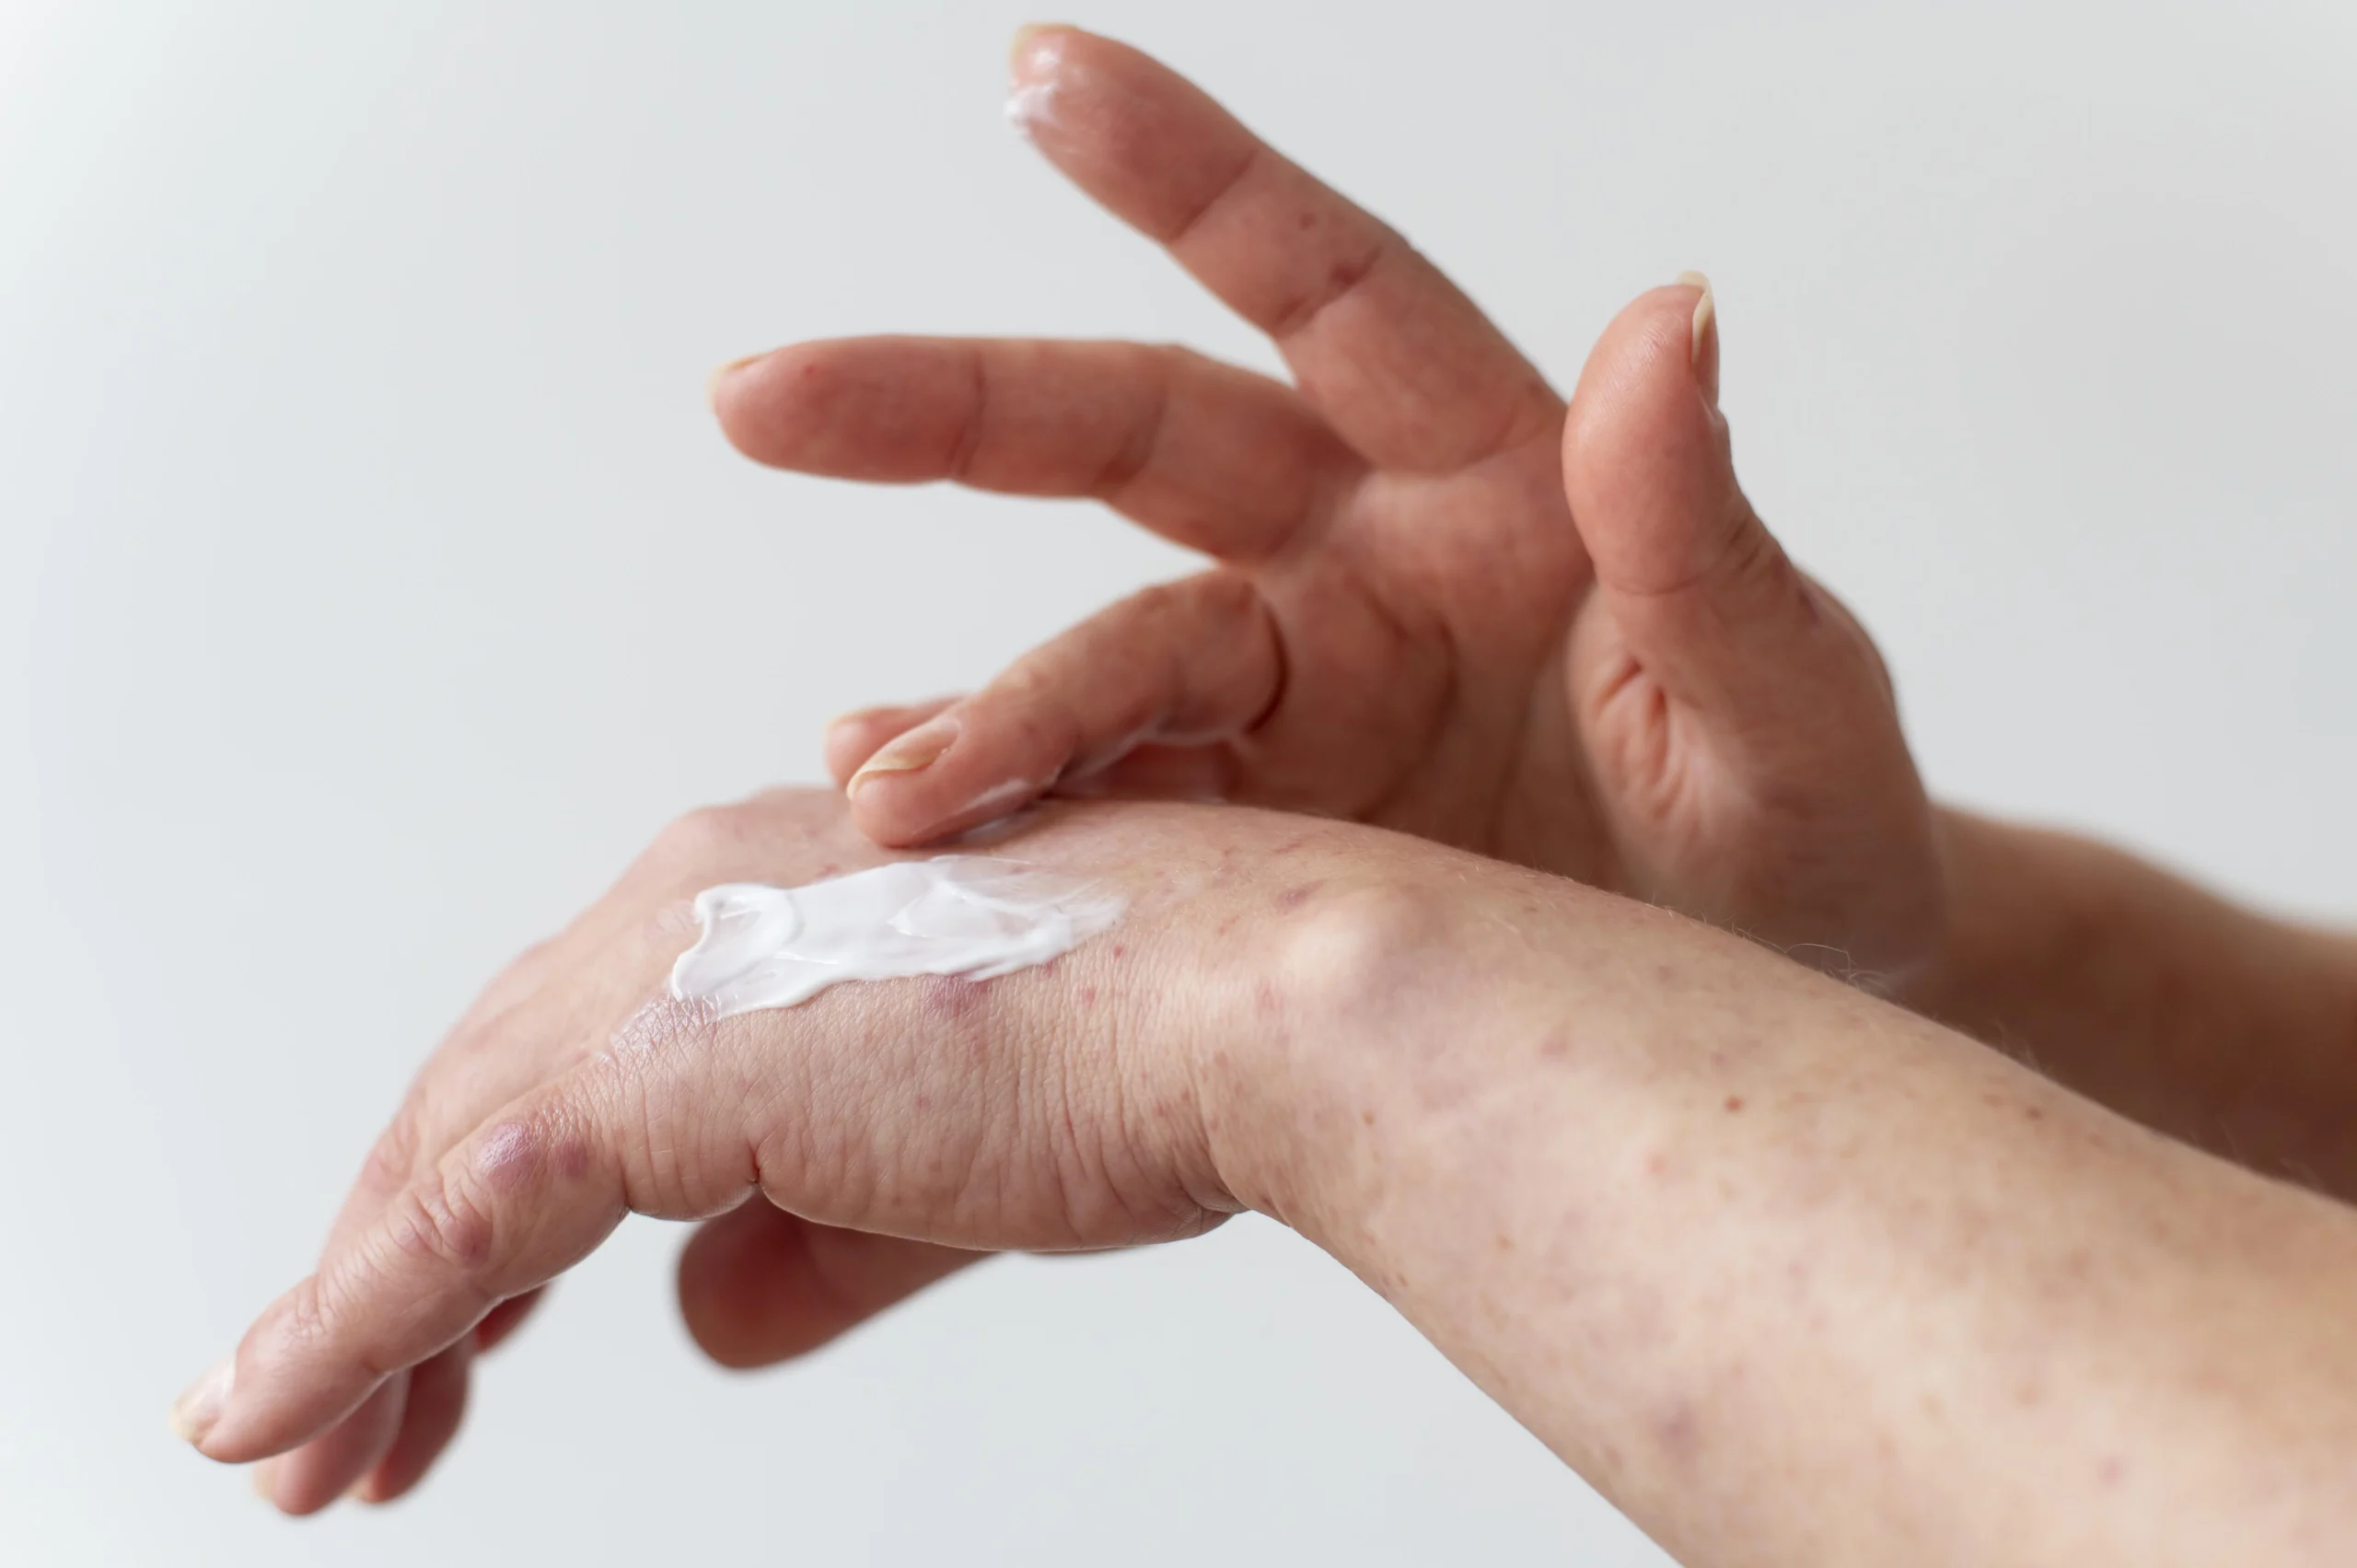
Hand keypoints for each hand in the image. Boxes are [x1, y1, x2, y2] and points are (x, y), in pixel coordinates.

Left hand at [174, 790, 1338, 1510]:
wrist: (1255, 1002)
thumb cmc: (1157, 1053)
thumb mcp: (945, 1168)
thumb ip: (808, 1242)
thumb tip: (701, 1318)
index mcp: (764, 898)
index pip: (571, 1056)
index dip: (492, 1209)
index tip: (448, 1340)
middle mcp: (689, 907)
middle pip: (478, 1102)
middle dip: (398, 1272)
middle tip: (343, 1422)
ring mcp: (666, 975)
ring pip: (445, 1162)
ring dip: (357, 1321)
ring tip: (302, 1457)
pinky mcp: (661, 1066)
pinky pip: (458, 1222)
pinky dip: (351, 1327)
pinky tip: (285, 1419)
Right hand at [710, 27, 1939, 981]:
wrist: (1762, 1010)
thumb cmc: (1803, 835)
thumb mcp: (1789, 698)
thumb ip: (1707, 533)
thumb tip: (1669, 316)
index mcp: (1490, 473)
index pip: (1324, 284)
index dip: (1189, 180)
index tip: (1043, 74)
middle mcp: (1358, 557)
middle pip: (1127, 435)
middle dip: (949, 408)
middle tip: (768, 396)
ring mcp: (1292, 695)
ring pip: (1095, 656)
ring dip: (984, 710)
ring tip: (885, 782)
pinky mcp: (1250, 826)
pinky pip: (1102, 797)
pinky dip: (1008, 811)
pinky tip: (907, 829)